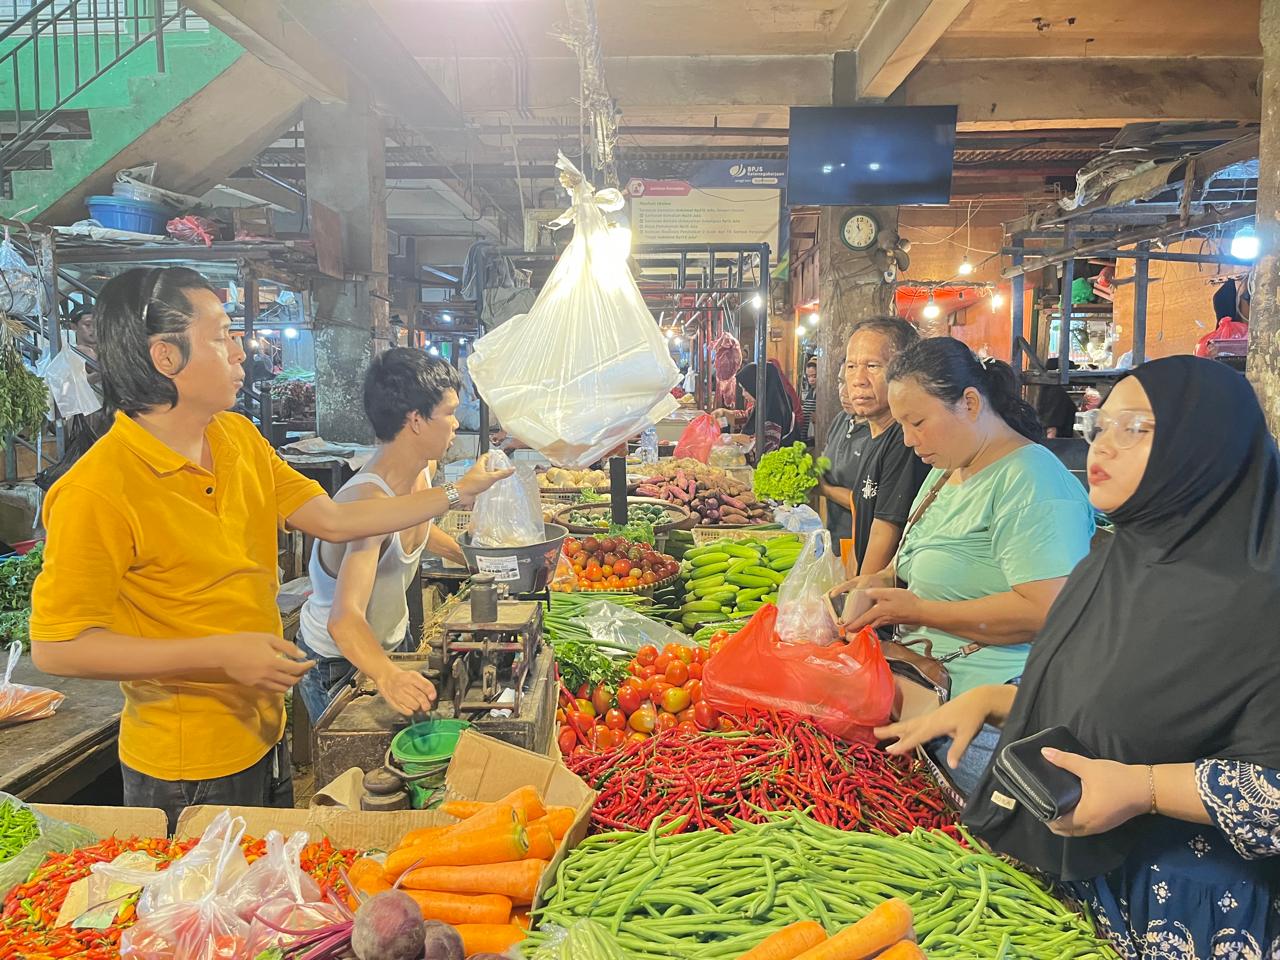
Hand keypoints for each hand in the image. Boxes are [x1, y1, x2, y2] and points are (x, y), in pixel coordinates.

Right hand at [222, 634, 312, 692]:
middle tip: (304, 667)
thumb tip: (302, 655)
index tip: (312, 662)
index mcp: (273, 662)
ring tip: (294, 673)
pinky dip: (280, 686)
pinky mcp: (253, 686)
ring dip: (292, 682)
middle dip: (301, 675)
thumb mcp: (267, 638)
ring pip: (283, 689)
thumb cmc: (244, 642)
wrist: (222, 653)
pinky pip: (272, 690)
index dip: (307, 666)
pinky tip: (280, 677)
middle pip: (292, 681)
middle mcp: (268, 675)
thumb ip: (287, 647)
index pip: (297, 669)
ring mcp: (260, 683)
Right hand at [376, 666, 437, 715]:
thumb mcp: (415, 675)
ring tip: (417, 705)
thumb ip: (424, 684)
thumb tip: (432, 696)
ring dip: (418, 707)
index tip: (433, 697)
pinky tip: (410, 707)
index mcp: (411, 677)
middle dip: (426, 704)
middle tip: (427, 706)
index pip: (425, 685)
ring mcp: (398, 694)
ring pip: (414, 705)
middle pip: (420, 697)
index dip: (431, 692)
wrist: (387, 678)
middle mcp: (404, 685)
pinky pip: (406, 711)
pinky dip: (411, 711)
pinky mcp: (394, 703)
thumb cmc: (403, 678)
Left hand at [455, 455, 514, 507]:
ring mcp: (476, 478)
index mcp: (479, 465)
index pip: (486, 456)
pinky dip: (489, 484)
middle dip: (495, 468)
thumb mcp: (490, 477)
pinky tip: (494, 487)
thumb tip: (512, 469)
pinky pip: (484, 483)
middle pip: (487, 466)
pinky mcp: (476, 486)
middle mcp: (477, 471)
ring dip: (492, 476)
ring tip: (500, 478)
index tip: (499, 456)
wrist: (461, 494)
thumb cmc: (472, 484)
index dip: (492, 455)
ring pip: (486, 475)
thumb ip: (502, 473)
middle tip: (502, 469)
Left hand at [846, 587, 925, 631]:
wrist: (921, 612)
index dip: (853, 623)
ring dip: (862, 628)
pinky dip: (870, 625)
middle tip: (846, 630)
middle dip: (856, 628)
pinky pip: (877, 625)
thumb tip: (865, 592)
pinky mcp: (891, 621)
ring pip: (871, 626)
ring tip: (855, 628)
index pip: (863, 619)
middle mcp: (881, 619)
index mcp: (879, 611)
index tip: (844, 628)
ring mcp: (887, 621)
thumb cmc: (908, 602)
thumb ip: (878, 593)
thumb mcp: (892, 593)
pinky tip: (870, 623)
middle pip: (865, 625)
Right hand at [874, 686, 999, 766]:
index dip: (903, 743)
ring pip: (909, 724)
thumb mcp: (968, 734)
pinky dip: (904, 727)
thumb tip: (952, 766)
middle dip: (891, 730)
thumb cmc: (973, 717)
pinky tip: (901, 731)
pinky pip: (914, 723)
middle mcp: (929, 720)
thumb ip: (958, 749)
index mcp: (935, 724)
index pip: (916, 736)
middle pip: (907, 726)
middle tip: (874, 732)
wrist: (978, 700)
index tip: (888, 749)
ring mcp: (930, 717)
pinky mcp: (933, 717)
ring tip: (880, 731)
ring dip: (895, 728)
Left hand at [1043, 751, 1148, 836]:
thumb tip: (1045, 752)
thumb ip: (1065, 760)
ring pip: (1075, 830)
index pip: (1057, 825)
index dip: (1044, 816)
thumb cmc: (1117, 779)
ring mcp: (1100, 827)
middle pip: (1065, 831)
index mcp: (1084, 817)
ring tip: (1055, 804)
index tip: (1036, 803)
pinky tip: (1072, 806)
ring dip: (1064, 822)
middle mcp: (1090, 827)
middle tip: (1043, 803)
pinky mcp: (1107, 823)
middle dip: (1052, 821)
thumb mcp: (1089, 767)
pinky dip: (1075, 821)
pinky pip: (1085, 827)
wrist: (1147, 788)